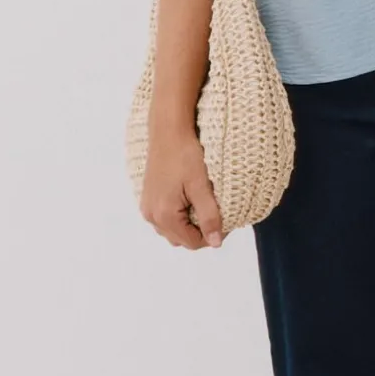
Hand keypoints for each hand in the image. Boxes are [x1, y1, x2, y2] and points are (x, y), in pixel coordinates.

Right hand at [140, 129, 224, 247]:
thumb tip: (216, 243)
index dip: (213, 235)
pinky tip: (191, 200)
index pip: (193, 242)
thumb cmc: (185, 155)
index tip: (226, 219)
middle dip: (201, 231)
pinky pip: (165, 218)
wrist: (168, 132)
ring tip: (204, 205)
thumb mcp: (202, 187)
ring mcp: (148, 207)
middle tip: (217, 212)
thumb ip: (209, 217)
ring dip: (190, 225)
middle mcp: (152, 215)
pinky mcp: (149, 198)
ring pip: (173, 230)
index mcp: (164, 215)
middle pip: (182, 239)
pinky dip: (180, 216)